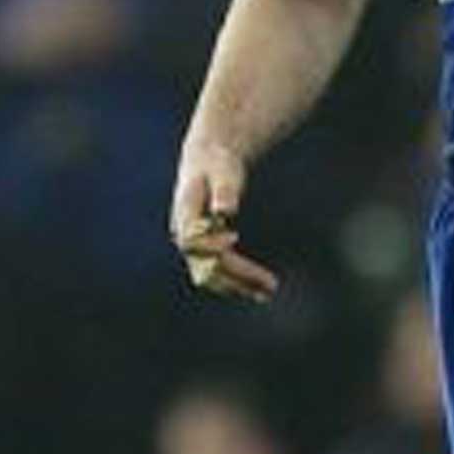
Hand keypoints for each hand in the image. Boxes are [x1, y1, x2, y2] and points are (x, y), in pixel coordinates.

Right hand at [169, 142, 278, 303]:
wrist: (206, 160)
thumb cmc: (217, 162)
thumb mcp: (223, 170)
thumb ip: (224, 189)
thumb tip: (224, 211)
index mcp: (185, 212)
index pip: (192, 239)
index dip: (211, 243)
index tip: (234, 236)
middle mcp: (184, 232)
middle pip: (205, 264)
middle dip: (236, 277)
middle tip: (270, 285)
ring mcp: (191, 243)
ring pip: (210, 274)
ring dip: (237, 286)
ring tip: (268, 293)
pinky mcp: (202, 247)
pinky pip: (216, 270)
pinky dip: (235, 280)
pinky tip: (257, 288)